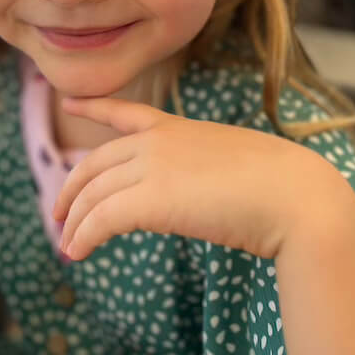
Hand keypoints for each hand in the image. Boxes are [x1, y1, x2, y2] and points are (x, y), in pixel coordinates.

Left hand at [52, 96, 332, 261]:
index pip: (125, 112)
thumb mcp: (232, 163)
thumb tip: (194, 192)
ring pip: (95, 193)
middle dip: (73, 188)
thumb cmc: (279, 185)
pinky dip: (85, 236)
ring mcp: (154, 166)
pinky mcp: (152, 200)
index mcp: (179, 127)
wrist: (295, 196)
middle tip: (59, 212)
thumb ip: (202, 168)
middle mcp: (158, 141)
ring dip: (75, 220)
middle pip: (97, 163)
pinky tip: (78, 252)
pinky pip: (102, 219)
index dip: (92, 107)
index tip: (69, 102)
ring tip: (67, 244)